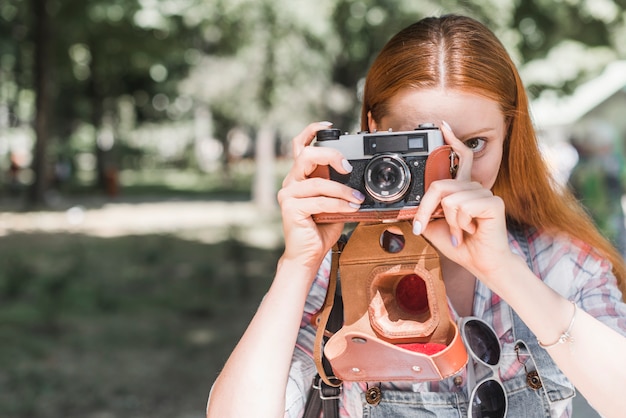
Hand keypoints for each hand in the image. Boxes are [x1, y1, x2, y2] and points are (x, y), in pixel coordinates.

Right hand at [277, 122, 364, 270]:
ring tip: (357, 199)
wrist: (308, 255)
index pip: (300, 145)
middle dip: (330, 156)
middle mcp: (291, 182)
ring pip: (317, 182)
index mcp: (301, 176)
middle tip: (347, 167)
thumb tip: (361, 178)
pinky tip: (351, 208)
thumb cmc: (321, 229)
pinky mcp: (290, 208)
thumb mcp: (335, 203)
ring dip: (342, 190)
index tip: (330, 127)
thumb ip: (341, 187)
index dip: (312, 131)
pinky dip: (339, 204)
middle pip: (306, 155)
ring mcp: (288, 194)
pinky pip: (319, 201)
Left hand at [413, 122, 511, 279]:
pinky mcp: (493, 202)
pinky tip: (470, 230)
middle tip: (424, 227)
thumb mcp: (433, 226)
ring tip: (460, 232)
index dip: (451, 140)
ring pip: (449, 199)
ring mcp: (485, 193)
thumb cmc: (460, 244)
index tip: (441, 125)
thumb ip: (421, 212)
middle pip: (439, 185)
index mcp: (462, 189)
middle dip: (426, 209)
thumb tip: (401, 208)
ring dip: (449, 223)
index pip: (459, 157)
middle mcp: (474, 186)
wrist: (480, 263)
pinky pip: (461, 207)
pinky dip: (460, 224)